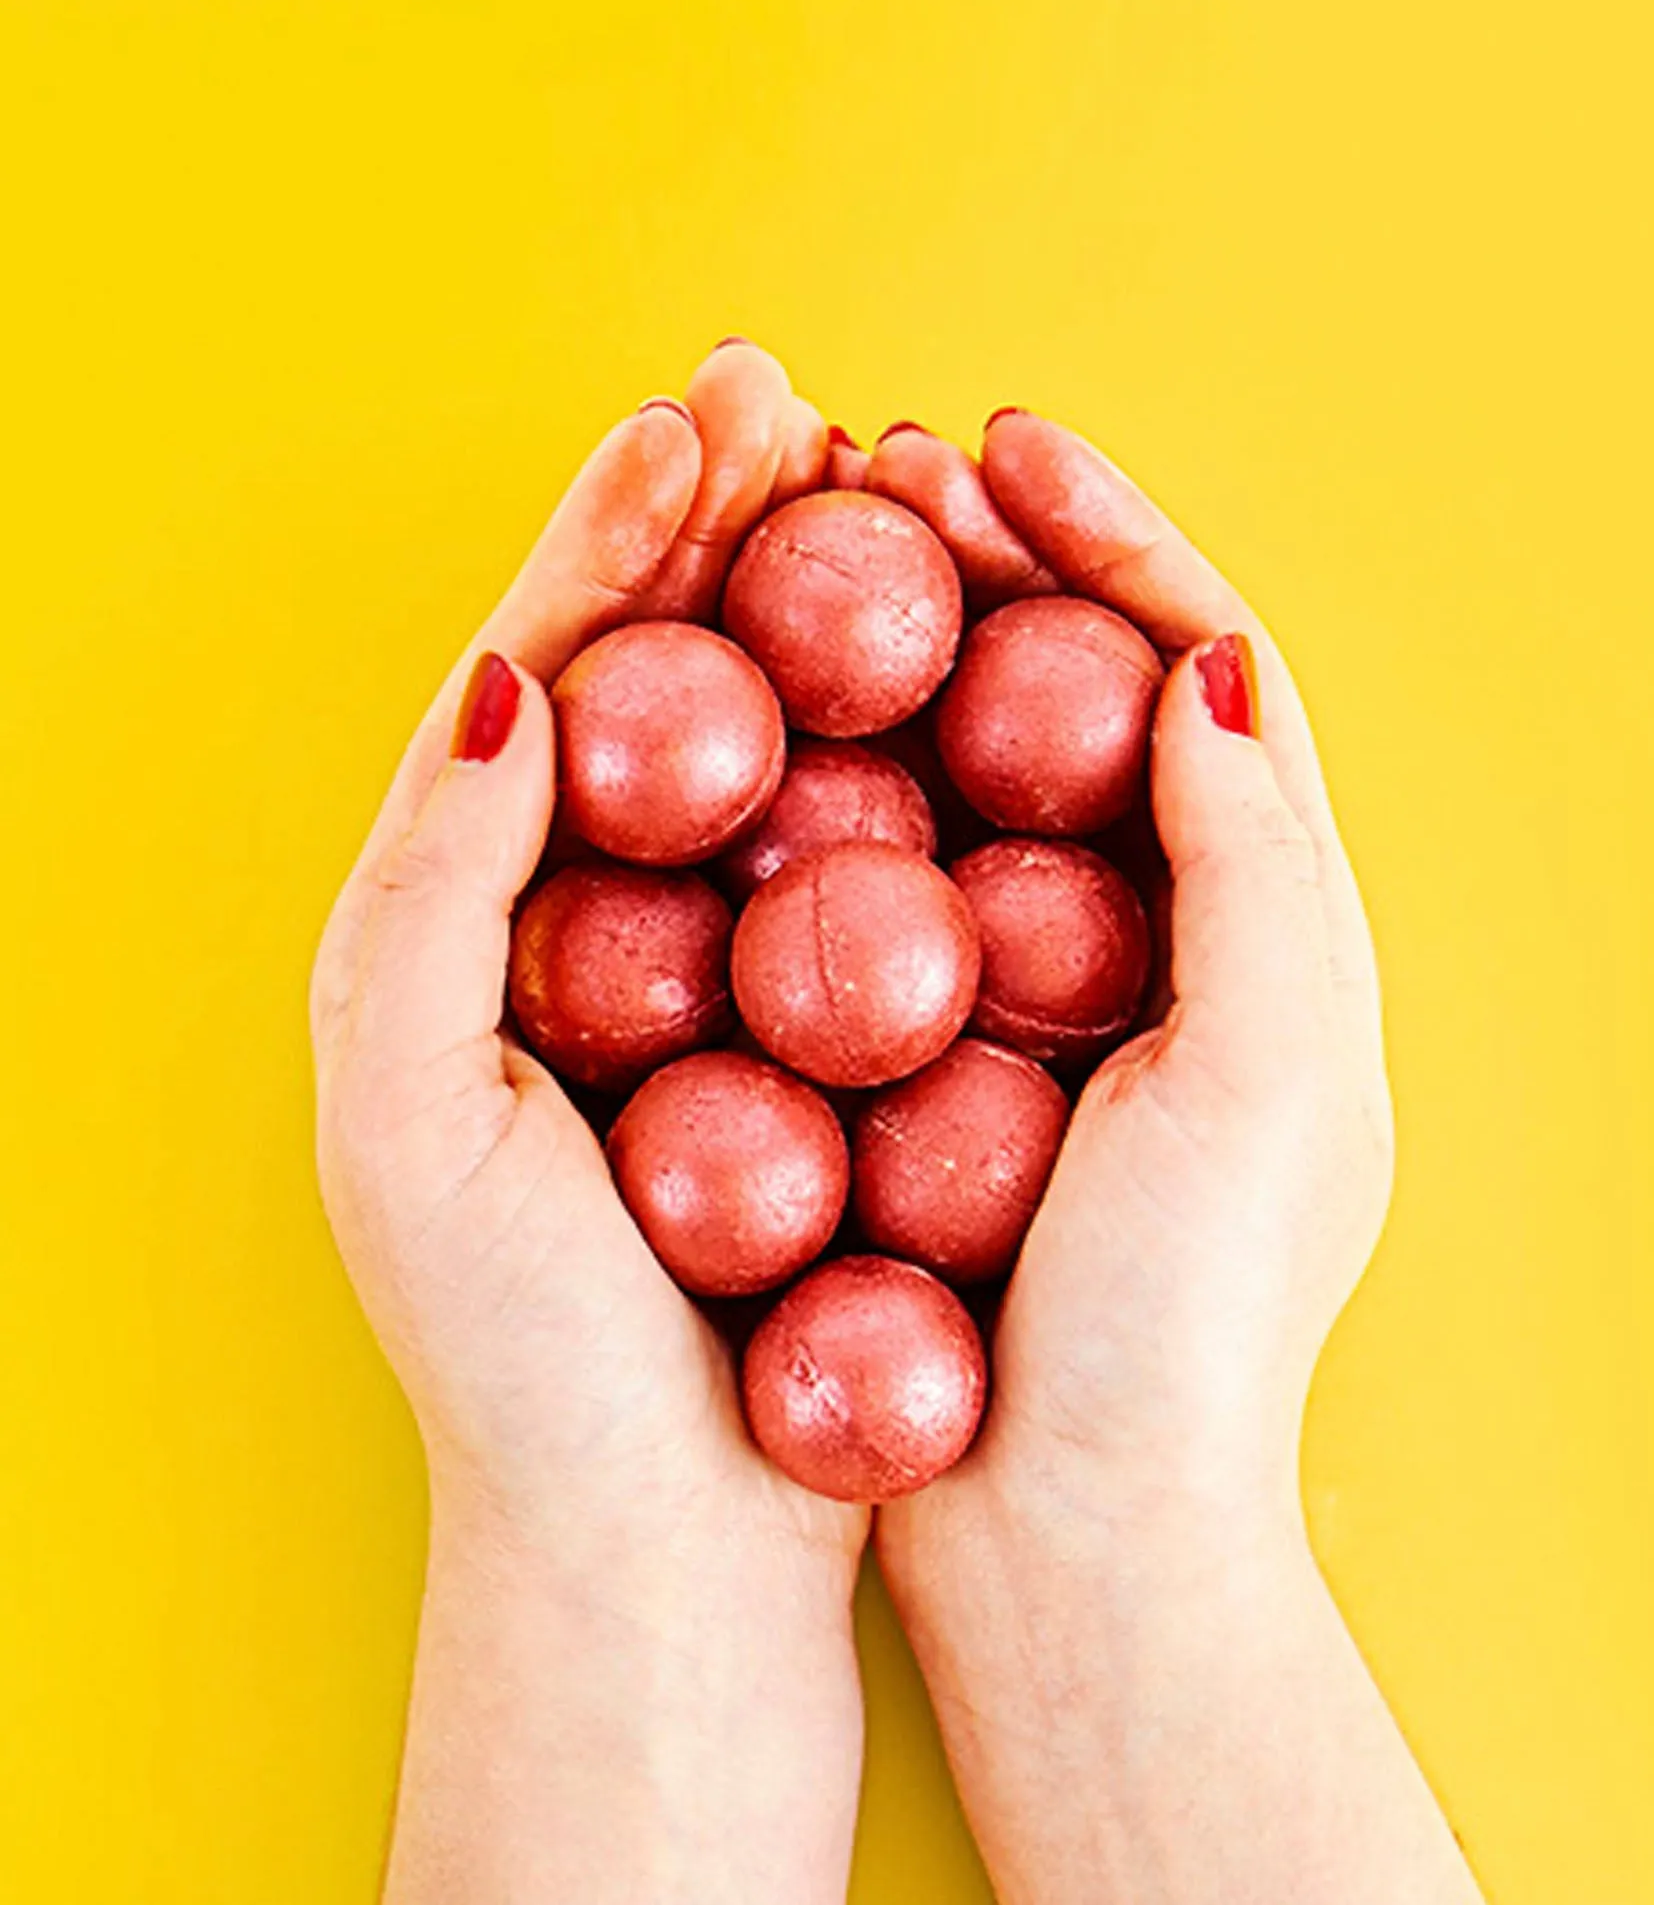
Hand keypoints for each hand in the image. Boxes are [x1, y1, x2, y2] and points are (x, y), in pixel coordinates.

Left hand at [311, 342, 867, 1904]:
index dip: (613, 534)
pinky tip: (956, 675)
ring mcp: (718, 979)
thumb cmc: (517, 1350)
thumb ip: (432, 874)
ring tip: (873, 484)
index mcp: (465, 916)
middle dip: (713, 527)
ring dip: (813, 610)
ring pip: (769, 751)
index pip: (544, 674)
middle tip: (787, 395)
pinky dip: (900, 752)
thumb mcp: (408, 1101)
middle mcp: (591, 926)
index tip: (702, 418)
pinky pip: (865, 862)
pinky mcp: (824, 1046)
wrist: (660, 1545)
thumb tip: (509, 670)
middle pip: (657, 683)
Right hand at [872, 413, 1476, 1903]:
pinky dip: (829, 791)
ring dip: (897, 650)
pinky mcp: (936, 1065)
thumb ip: (1261, 864)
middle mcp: (1163, 940)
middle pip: (1074, 695)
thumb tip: (1210, 664)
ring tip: (802, 553)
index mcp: (1271, 924)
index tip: (1001, 447)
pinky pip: (881, 885)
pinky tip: (745, 741)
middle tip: (871, 464)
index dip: (1111, 537)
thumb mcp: (1268, 1080)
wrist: (1076, 1545)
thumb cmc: (1187, 1330)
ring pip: (968, 775)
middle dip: (988, 563)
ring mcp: (1040, 1000)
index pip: (1201, 668)